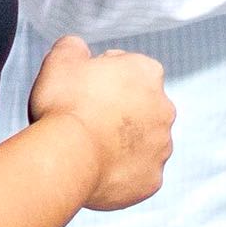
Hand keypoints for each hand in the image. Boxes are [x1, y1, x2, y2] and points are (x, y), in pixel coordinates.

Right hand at [28, 35, 174, 211]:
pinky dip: (122, 173)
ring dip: (123, 144)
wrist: (67, 157)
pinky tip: (98, 170)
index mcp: (147, 73)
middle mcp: (164, 109)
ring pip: (142, 143)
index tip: (84, 90)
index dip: (103, 79)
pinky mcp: (152, 180)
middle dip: (119, 113)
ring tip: (90, 148)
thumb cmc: (64, 106)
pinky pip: (137, 174)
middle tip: (86, 121)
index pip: (129, 70)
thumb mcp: (61, 60)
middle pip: (140, 107)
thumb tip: (78, 48)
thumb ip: (74, 47)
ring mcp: (161, 148)